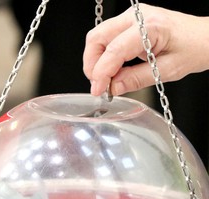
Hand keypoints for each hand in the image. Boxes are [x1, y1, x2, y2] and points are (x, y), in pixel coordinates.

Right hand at [83, 3, 208, 95]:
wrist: (205, 37)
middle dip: (92, 65)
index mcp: (150, 26)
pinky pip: (106, 38)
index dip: (101, 73)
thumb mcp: (168, 70)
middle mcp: (136, 17)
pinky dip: (103, 55)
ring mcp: (131, 18)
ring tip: (105, 79)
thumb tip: (113, 87)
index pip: (114, 50)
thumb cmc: (194, 49)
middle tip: (98, 85)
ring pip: (98, 37)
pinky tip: (111, 69)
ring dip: (95, 60)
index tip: (98, 90)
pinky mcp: (128, 23)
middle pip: (97, 38)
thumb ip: (137, 79)